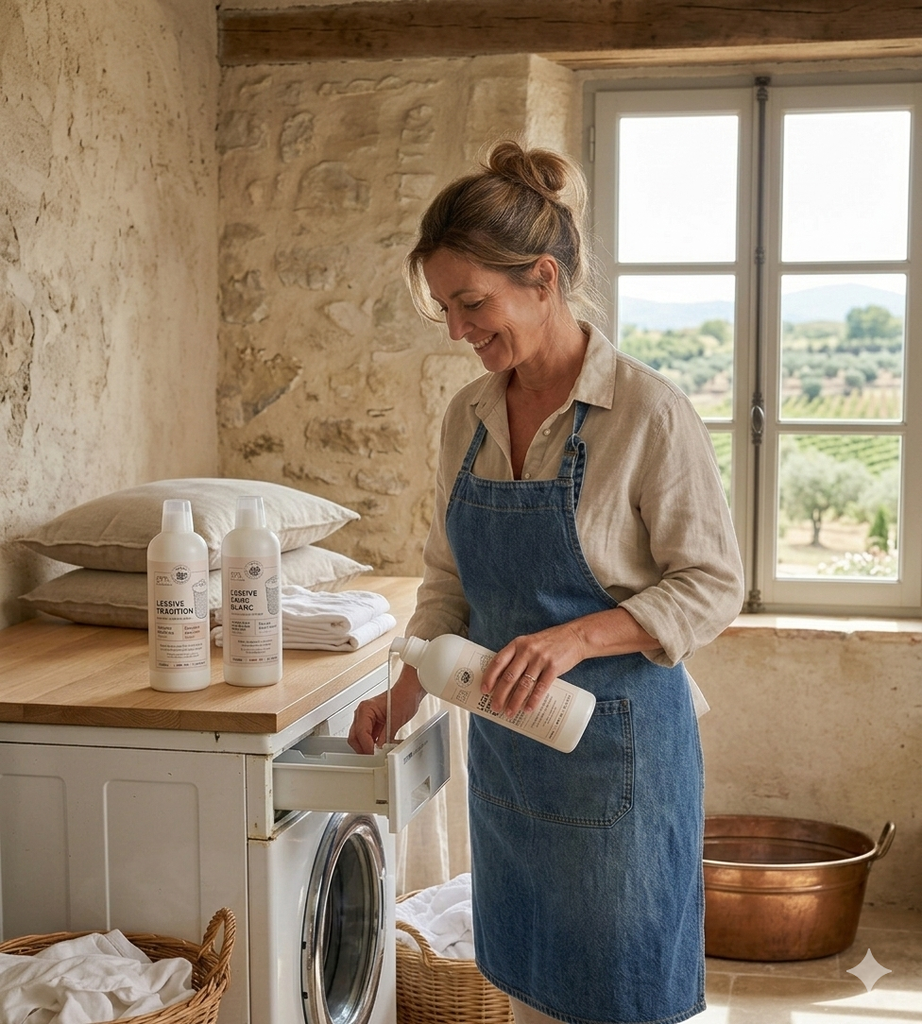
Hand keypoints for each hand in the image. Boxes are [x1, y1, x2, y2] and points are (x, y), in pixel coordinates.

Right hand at [347, 665, 424, 753]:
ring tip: (376, 754)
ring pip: (359, 737)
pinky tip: (378, 748)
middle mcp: (363, 713)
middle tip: (372, 757)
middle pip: (354, 736)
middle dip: (362, 748)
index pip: (361, 732)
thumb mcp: (396, 720)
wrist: (410, 691)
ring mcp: (366, 717)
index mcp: (365, 709)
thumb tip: (380, 748)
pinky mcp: (372, 722)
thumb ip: (386, 736)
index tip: (372, 755)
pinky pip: (367, 736)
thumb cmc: (403, 697)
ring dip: (366, 746)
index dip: (366, 746)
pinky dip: (371, 743)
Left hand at [481, 608, 660, 716]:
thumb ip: (517, 656)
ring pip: (523, 685)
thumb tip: (503, 680)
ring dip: (514, 701)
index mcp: (517, 644)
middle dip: (500, 695)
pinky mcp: (553, 668)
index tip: (484, 690)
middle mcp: (527, 651)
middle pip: (509, 677)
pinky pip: (541, 687)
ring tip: (509, 712)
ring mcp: (540, 659)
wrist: (575, 637)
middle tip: (495, 707)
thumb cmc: (549, 642)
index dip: (489, 677)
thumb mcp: (530, 643)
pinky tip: (528, 709)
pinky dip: (533, 700)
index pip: (498, 661)